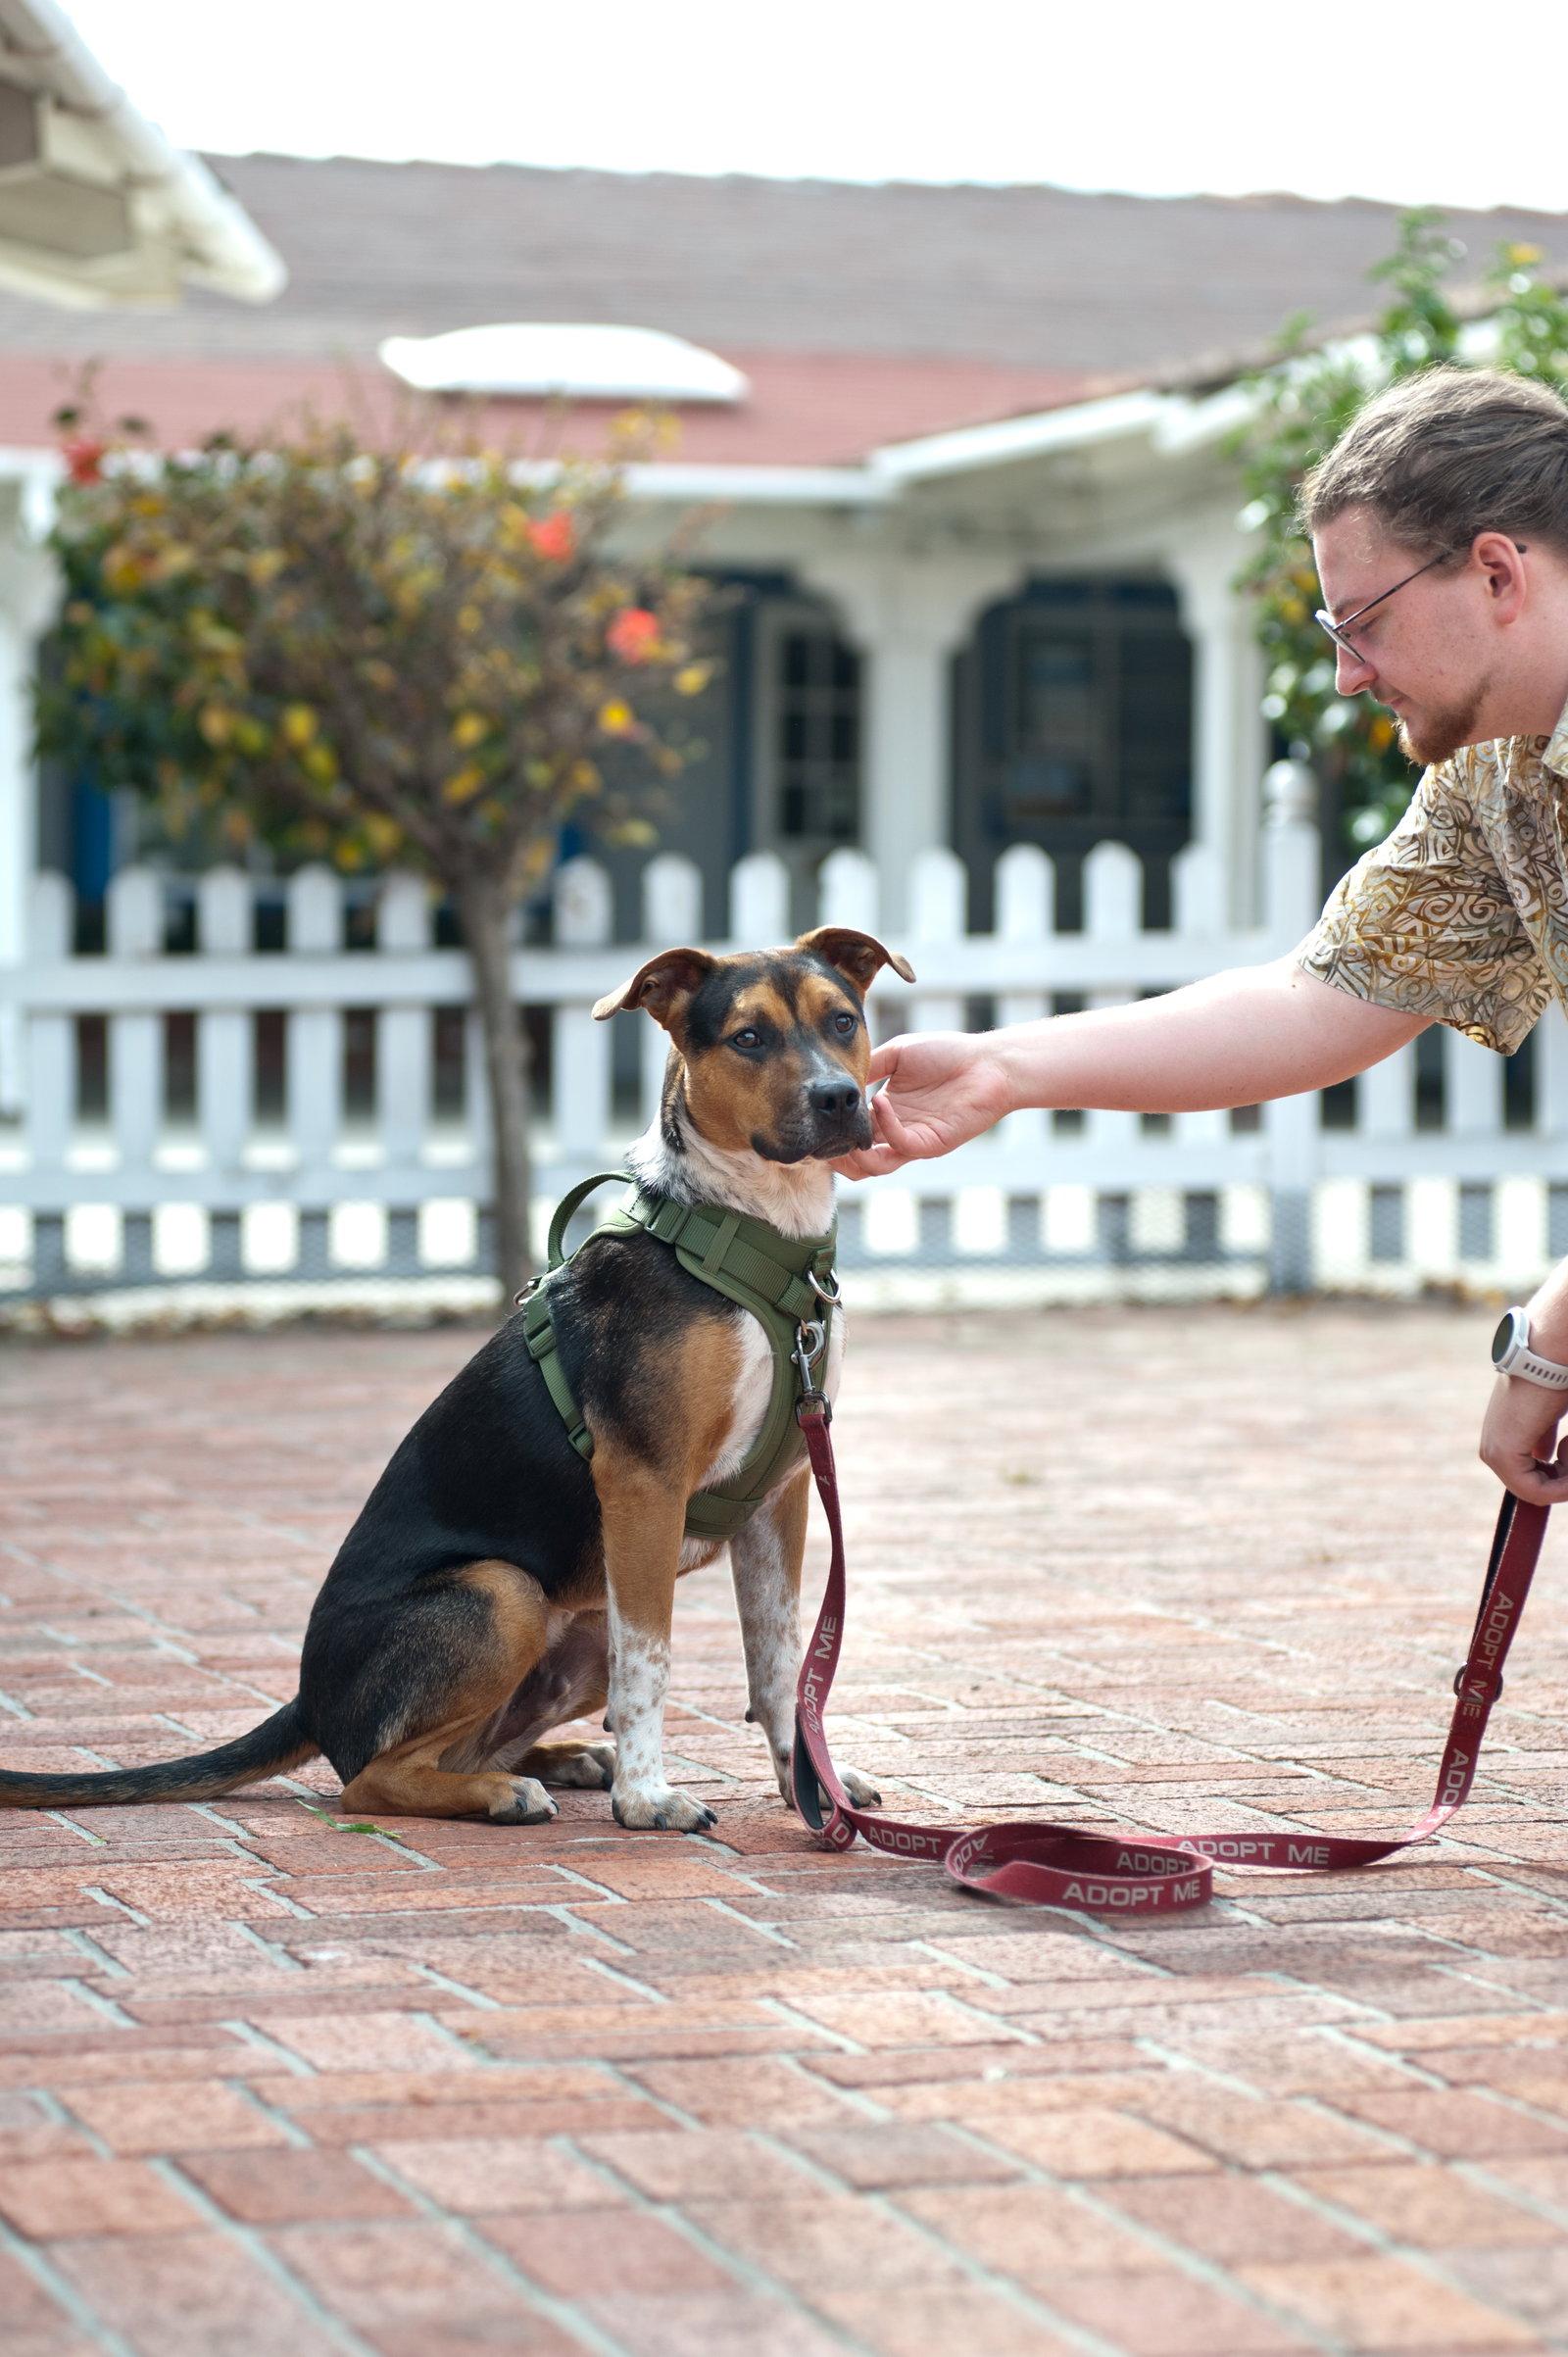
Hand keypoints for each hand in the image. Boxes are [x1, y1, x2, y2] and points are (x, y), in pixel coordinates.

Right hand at [832, 1032, 1012, 1179]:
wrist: (989, 1063)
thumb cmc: (948, 1054)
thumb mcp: (897, 1053)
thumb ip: (869, 1066)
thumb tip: (836, 1079)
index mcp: (885, 1111)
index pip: (850, 1132)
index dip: (831, 1131)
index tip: (812, 1117)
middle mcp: (896, 1131)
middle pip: (856, 1160)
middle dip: (834, 1153)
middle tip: (821, 1136)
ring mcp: (913, 1141)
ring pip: (874, 1166)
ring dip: (855, 1154)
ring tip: (846, 1130)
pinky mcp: (931, 1144)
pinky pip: (899, 1145)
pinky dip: (885, 1126)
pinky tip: (881, 1101)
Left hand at [1478, 1374, 1567, 1504]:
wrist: (1546, 1357)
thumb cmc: (1554, 1381)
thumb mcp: (1549, 1418)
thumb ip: (1544, 1439)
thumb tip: (1547, 1454)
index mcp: (1501, 1439)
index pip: (1532, 1480)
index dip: (1562, 1476)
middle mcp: (1491, 1449)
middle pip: (1536, 1489)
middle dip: (1564, 1476)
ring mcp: (1493, 1453)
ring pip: (1538, 1493)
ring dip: (1565, 1478)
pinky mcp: (1502, 1455)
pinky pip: (1535, 1492)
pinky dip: (1561, 1484)